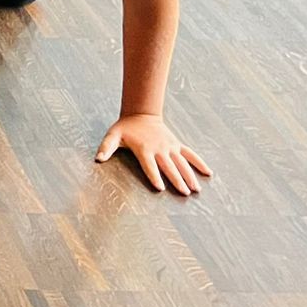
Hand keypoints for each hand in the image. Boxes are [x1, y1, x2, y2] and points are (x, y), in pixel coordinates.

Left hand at [95, 113, 211, 194]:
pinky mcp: (176, 145)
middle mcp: (159, 149)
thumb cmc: (125, 128)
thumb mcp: (113, 136)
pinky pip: (190, 154)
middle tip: (184, 193)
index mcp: (144, 149)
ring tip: (196, 189)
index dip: (154, 176)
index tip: (161, 188)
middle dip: (176, 180)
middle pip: (169, 167)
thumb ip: (106, 147)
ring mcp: (170, 147)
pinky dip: (199, 163)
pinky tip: (208, 173)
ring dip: (189, 176)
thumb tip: (98, 159)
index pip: (150, 166)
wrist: (141, 113)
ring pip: (182, 163)